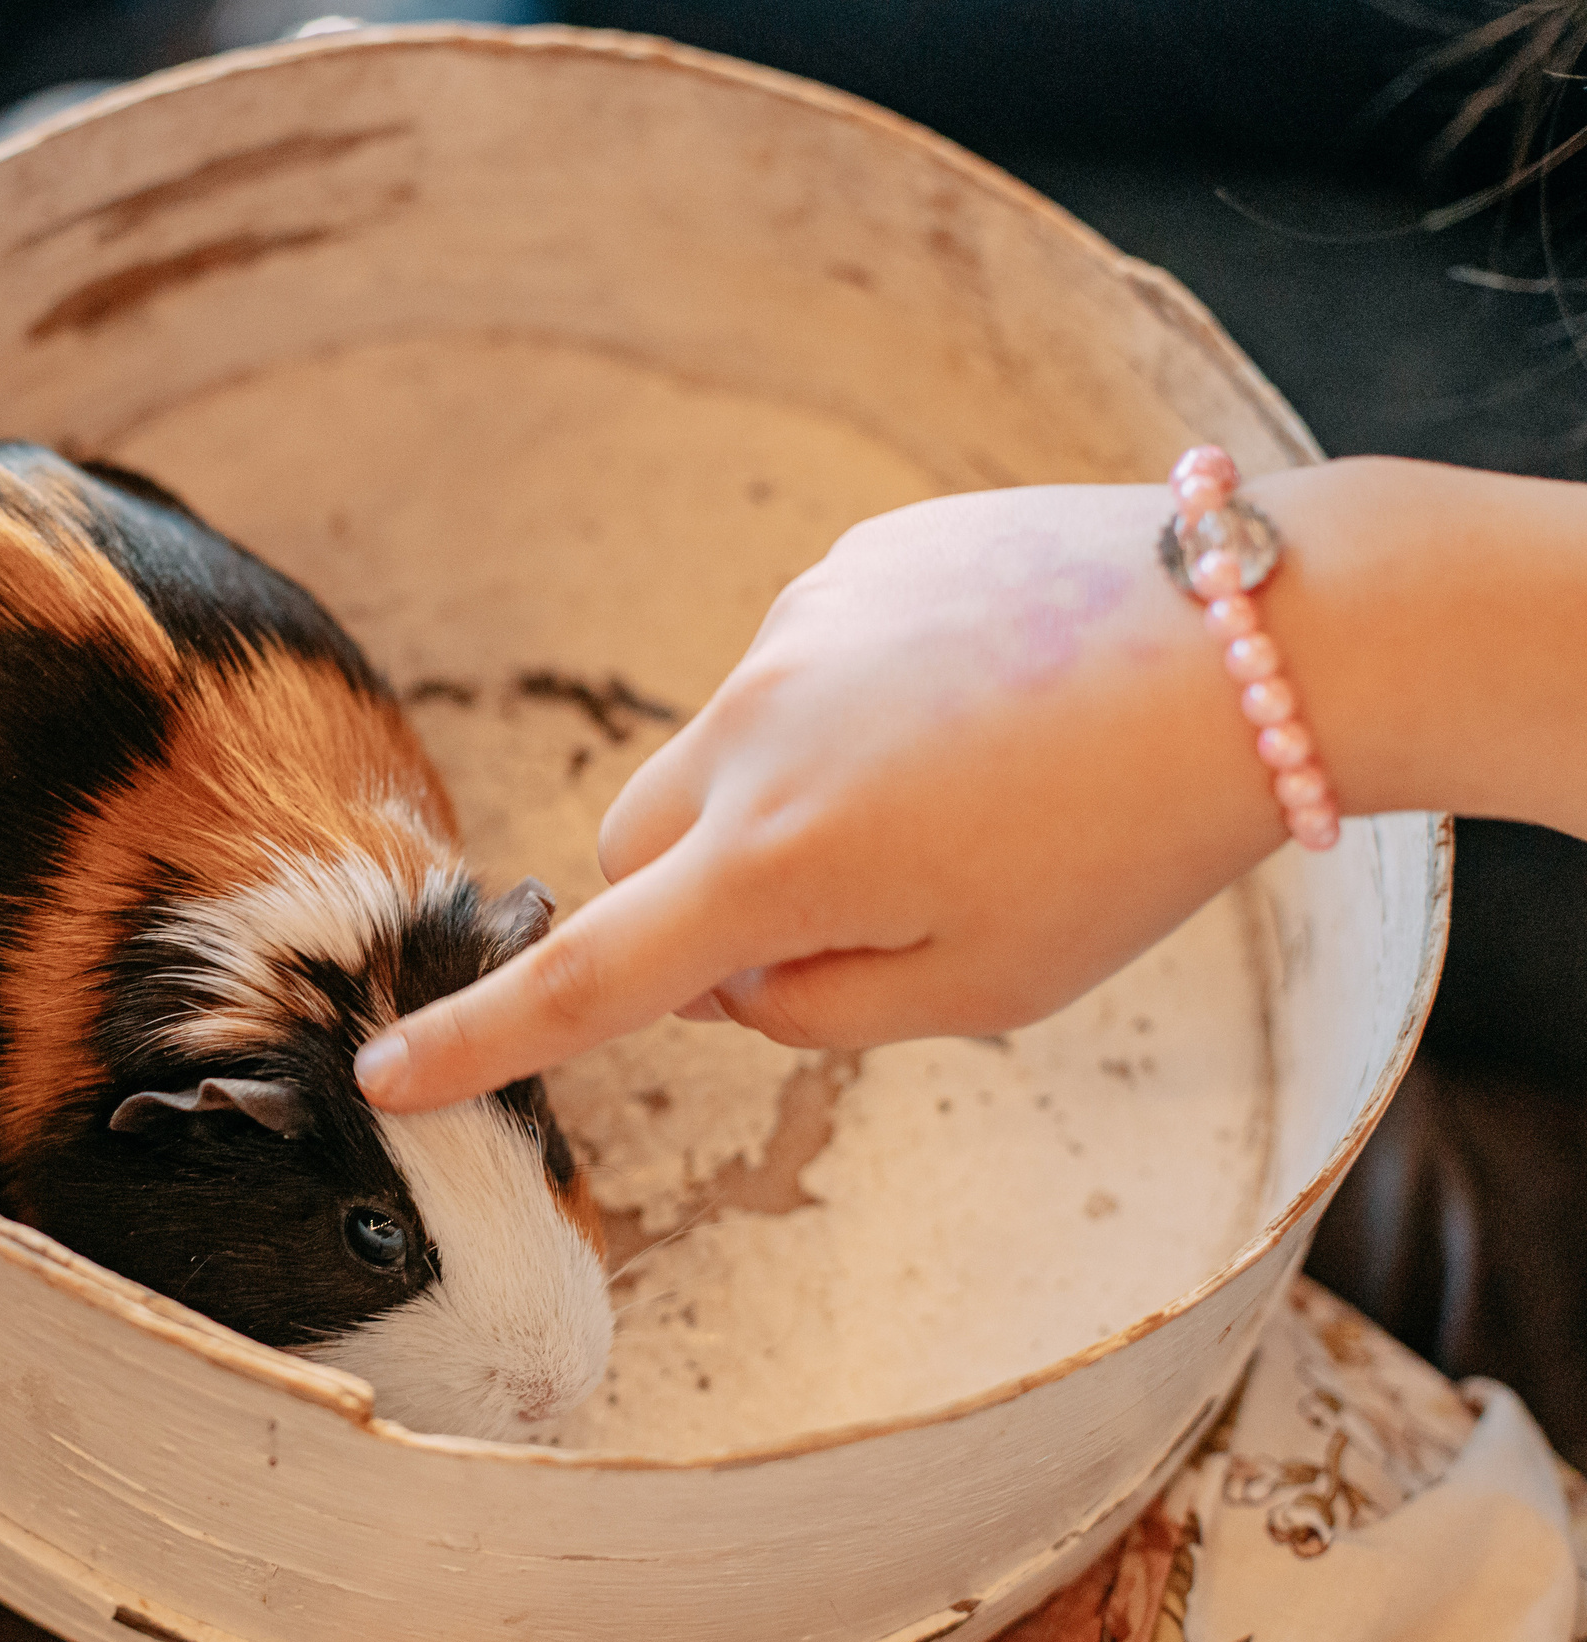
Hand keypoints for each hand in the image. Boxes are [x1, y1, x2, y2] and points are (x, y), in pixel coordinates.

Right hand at [359, 477, 1291, 1111]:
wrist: (1255, 636)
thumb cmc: (1130, 840)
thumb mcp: (983, 988)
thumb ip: (816, 1007)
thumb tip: (724, 975)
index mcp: (778, 862)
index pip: (591, 978)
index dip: (482, 1038)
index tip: (386, 1074)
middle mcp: (751, 734)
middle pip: (633, 850)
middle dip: (686, 907)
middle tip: (836, 926)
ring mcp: (792, 633)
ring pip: (716, 758)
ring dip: (775, 806)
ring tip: (947, 797)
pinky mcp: (846, 567)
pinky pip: (794, 669)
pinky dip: (842, 718)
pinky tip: (972, 711)